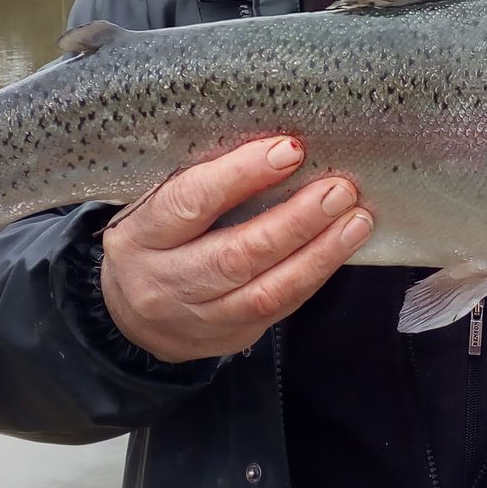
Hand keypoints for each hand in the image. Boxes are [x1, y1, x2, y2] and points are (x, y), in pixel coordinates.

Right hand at [100, 136, 371, 361]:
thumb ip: (205, 181)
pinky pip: (279, 310)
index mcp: (141, 236)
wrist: (130, 313)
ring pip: (265, 292)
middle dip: (295, 221)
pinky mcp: (228, 339)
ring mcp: (196, 318)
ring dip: (318, 254)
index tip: (288, 151)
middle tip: (337, 190)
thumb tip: (279, 148)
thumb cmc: (156, 238)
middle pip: (236, 255)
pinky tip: (339, 249)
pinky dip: (313, 276)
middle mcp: (164, 282)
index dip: (241, 176)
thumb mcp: (159, 203)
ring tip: (355, 221)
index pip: (191, 202)